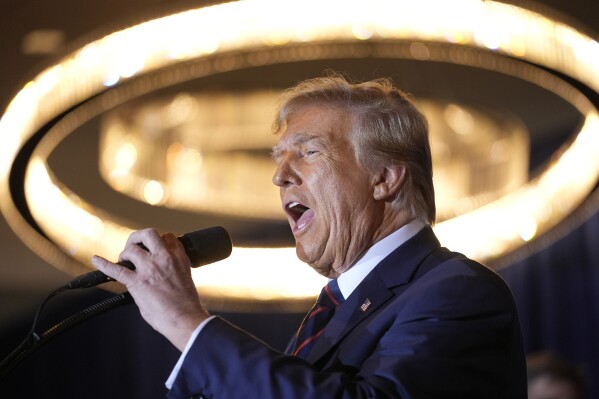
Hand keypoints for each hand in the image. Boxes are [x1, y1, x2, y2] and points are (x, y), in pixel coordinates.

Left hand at [92, 228, 209, 350]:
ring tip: (124, 262)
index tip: (152, 249)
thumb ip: (171, 268)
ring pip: (131, 249)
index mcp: (179, 257)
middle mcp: (164, 258)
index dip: (158, 242)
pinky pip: (116, 269)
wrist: (185, 319)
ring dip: (125, 254)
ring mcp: (149, 268)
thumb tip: (157, 271)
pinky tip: (96, 260)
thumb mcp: (185, 276)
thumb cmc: (187, 304)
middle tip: (134, 247)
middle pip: (148, 234)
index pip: (167, 237)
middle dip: (138, 238)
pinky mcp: (137, 282)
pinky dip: (103, 264)